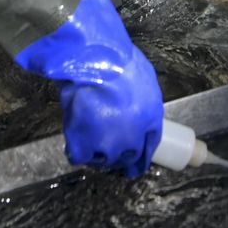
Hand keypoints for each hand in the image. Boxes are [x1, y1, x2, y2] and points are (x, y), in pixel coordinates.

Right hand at [57, 41, 163, 176]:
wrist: (91, 61)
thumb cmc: (118, 61)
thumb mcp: (144, 78)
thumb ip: (144, 101)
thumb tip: (138, 114)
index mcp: (150, 119)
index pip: (149, 147)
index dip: (141, 158)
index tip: (135, 166)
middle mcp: (132, 137)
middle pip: (127, 156)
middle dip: (121, 154)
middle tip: (109, 145)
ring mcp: (108, 144)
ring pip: (105, 159)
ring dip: (99, 153)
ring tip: (90, 139)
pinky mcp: (82, 145)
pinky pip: (80, 156)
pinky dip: (78, 149)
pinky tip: (77, 141)